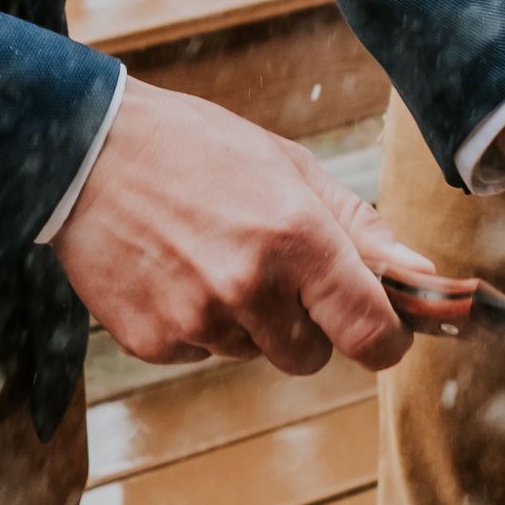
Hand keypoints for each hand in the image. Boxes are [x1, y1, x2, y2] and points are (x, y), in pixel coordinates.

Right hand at [51, 77, 433, 375]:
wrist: (84, 149)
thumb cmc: (192, 146)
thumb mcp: (285, 165)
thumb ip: (358, 227)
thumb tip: (420, 275)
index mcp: (295, 236)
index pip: (369, 333)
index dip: (384, 341)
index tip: (379, 333)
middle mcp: (248, 286)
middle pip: (310, 357)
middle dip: (303, 325)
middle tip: (266, 268)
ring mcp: (195, 319)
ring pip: (252, 352)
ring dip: (243, 320)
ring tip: (204, 254)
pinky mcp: (151, 341)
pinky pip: (199, 353)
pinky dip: (193, 323)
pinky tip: (169, 270)